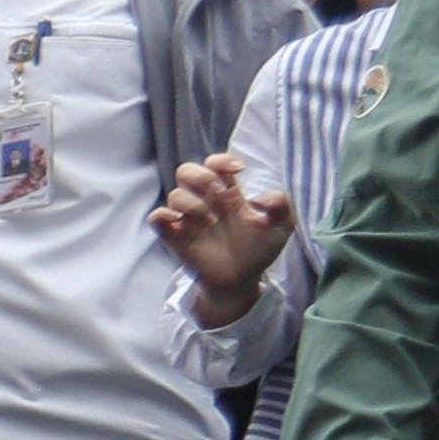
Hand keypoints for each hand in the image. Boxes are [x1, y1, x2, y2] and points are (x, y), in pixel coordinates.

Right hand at [154, 151, 291, 319]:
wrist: (241, 279)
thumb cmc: (259, 249)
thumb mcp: (282, 226)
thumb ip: (281, 205)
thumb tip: (260, 197)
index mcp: (228, 192)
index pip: (216, 164)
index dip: (222, 161)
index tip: (238, 169)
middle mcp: (205, 201)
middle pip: (187, 171)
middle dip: (200, 177)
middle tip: (218, 194)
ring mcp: (188, 218)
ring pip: (175, 194)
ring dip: (192, 204)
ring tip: (211, 221)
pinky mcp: (173, 235)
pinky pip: (156, 218)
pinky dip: (163, 216)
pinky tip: (180, 223)